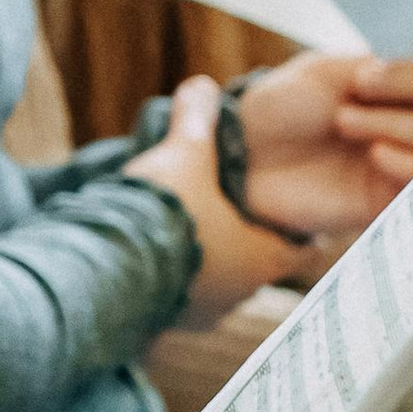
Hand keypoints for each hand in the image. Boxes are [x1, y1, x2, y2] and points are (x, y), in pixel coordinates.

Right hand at [125, 79, 301, 317]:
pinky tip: (148, 262)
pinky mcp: (165, 325)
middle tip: (223, 217)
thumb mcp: (185, 155)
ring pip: (214, 289)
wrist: (110, 266)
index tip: (284, 214)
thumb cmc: (165, 212)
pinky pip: (177, 303)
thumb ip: (197, 122)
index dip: (297, 231)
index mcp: (261, 258)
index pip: (303, 251)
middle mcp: (238, 295)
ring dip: (202, 267)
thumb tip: (201, 86)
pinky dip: (170, 284)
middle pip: (254, 269)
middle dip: (240, 245)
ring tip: (180, 238)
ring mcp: (201, 316)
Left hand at [235, 48, 412, 227]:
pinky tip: (377, 155)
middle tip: (360, 83)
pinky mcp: (398, 190)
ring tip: (345, 122)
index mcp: (403, 68)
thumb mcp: (328, 70)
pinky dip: (408, 162)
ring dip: (397, 122)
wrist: (248, 153)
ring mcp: (411, 147)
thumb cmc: (284, 106)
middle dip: (411, 81)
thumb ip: (384, 63)